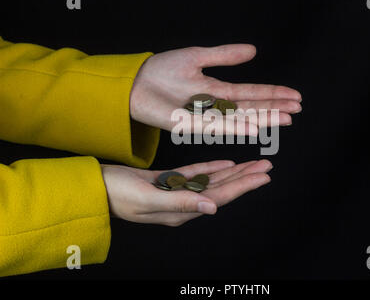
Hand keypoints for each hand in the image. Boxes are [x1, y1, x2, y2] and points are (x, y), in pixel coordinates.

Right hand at [101, 159, 271, 225]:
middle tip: (267, 166)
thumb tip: (212, 207)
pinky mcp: (168, 182)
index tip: (264, 176)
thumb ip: (180, 203)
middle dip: (246, 178)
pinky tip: (227, 164)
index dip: (243, 186)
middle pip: (222, 189)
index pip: (220, 197)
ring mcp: (176, 192)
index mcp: (181, 211)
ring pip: (213, 181)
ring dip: (234, 172)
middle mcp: (183, 204)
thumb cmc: (117, 194)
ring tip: (254, 163)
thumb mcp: (147, 199)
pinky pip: (196, 175)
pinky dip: (212, 168)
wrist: (96, 188)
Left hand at [130, 44, 301, 134]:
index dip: (273, 94)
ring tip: (286, 118)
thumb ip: (225, 55)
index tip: (295, 96)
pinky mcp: (191, 125)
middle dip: (274, 108)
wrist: (135, 82)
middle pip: (251, 108)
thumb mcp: (198, 57)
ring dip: (263, 119)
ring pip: (240, 119)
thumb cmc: (162, 70)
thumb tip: (253, 50)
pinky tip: (255, 128)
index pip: (252, 93)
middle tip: (298, 110)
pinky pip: (218, 127)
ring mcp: (204, 117)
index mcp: (217, 90)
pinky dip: (237, 128)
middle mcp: (215, 106)